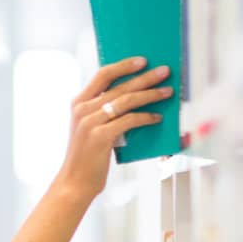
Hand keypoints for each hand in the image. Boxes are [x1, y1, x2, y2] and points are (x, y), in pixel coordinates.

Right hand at [56, 55, 171, 199]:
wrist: (75, 181)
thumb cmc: (87, 155)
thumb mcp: (89, 127)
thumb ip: (104, 111)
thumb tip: (134, 95)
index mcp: (78, 103)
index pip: (102, 75)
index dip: (124, 66)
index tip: (142, 60)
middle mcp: (82, 109)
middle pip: (120, 86)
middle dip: (145, 77)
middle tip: (164, 71)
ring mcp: (90, 122)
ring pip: (126, 101)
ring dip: (150, 95)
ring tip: (167, 92)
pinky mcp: (100, 136)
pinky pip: (130, 120)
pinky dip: (146, 117)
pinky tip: (157, 117)